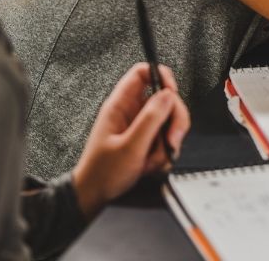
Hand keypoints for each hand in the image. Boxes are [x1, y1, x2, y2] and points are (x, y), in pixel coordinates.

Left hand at [71, 63, 190, 218]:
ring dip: (169, 141)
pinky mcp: (146, 138)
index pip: (143, 73)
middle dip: (174, 120)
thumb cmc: (102, 173)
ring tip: (155, 159)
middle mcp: (131, 111)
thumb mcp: (129, 147)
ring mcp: (140, 125)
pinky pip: (166, 136)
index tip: (173, 94)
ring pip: (169, 120)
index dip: (162, 77)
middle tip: (171, 139)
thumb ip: (150, 119)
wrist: (94, 195)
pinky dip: (165, 152)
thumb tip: (168, 95)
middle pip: (165, 98)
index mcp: (120, 105)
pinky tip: (152, 164)